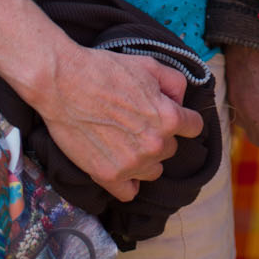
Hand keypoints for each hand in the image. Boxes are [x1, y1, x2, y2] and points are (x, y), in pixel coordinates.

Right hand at [34, 41, 203, 200]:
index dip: (184, 118)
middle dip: (160, 136)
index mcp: (169, 118)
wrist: (64, 84)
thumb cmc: (107, 70)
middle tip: (139, 121)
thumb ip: (176, 84)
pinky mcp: (107, 177)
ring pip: (154, 171)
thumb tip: (181, 101)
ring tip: (127, 141)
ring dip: (146, 159)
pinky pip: (129, 193)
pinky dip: (128, 182)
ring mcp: (131, 164)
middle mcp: (154, 145)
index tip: (174, 116)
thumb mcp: (150, 65)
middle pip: (171, 148)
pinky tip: (121, 165)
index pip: (193, 128)